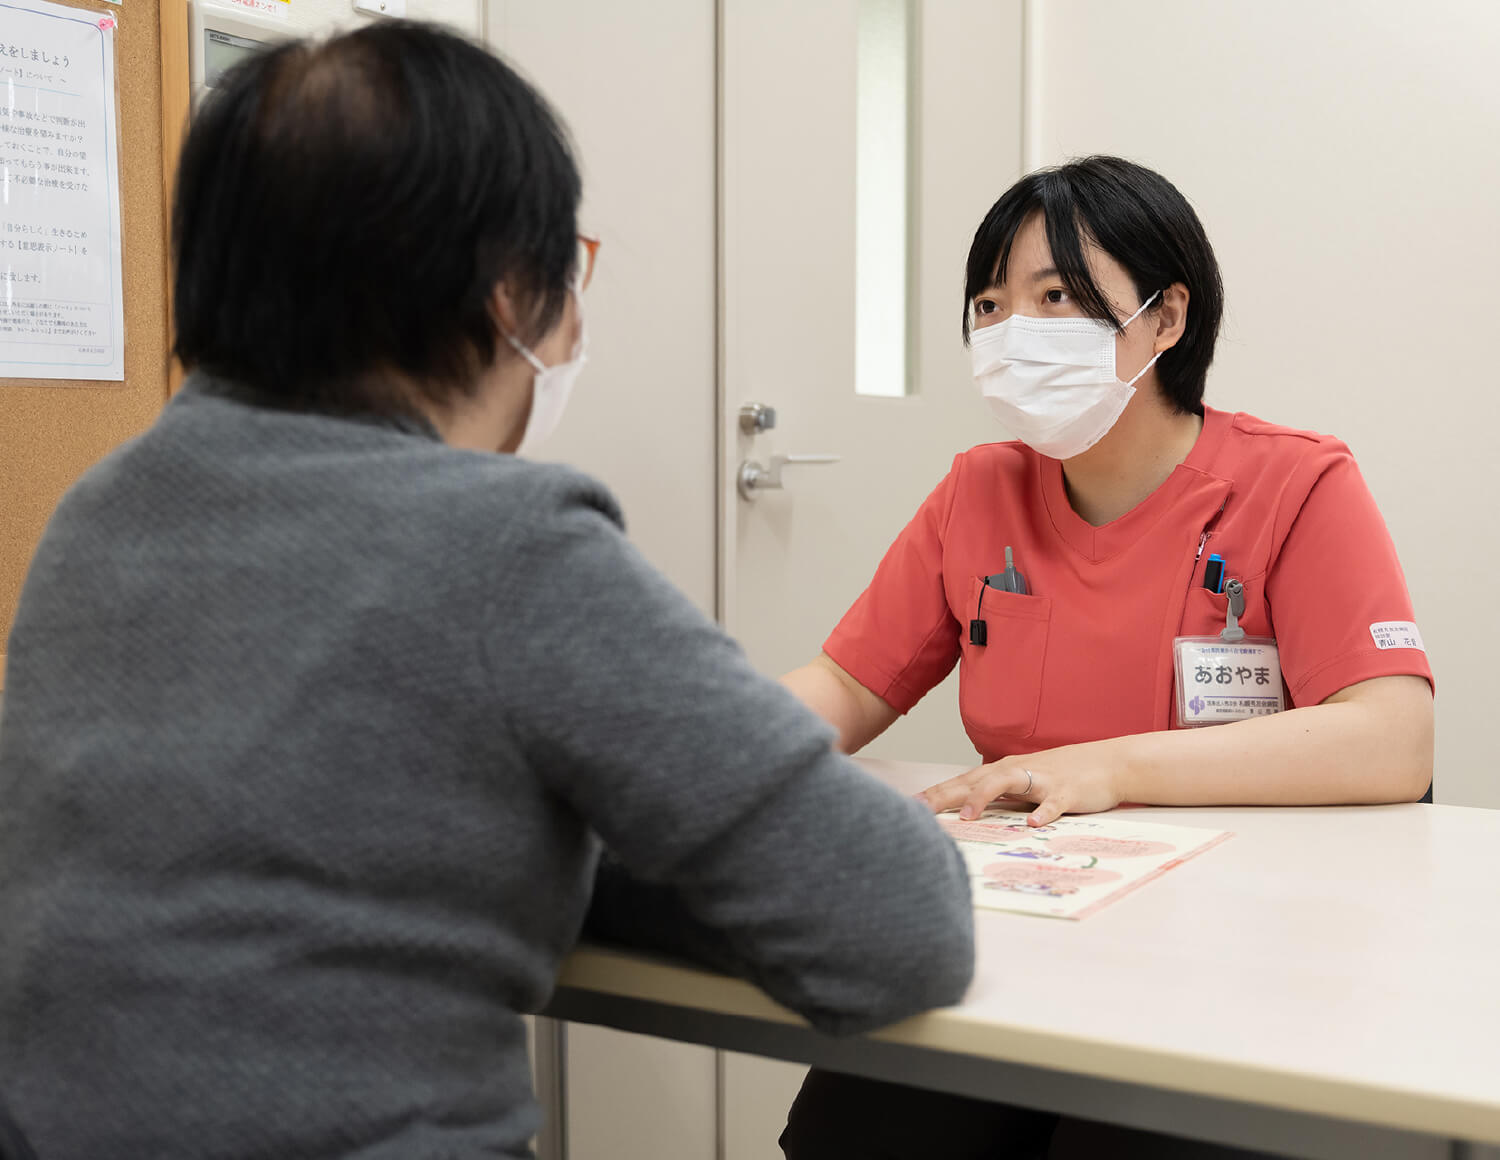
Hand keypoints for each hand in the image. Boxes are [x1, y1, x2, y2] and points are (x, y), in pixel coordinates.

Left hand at [916, 743, 1126, 826]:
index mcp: (1002, 771)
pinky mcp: (1066, 791)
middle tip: (917, 810)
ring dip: (984, 798)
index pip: (961, 782)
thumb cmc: (1061, 776)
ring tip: (966, 817)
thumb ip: (999, 797)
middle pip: (973, 781)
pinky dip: (1042, 812)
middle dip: (944, 795)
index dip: (934, 793)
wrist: (1108, 763)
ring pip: (1006, 784)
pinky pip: (1052, 803)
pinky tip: (1032, 824)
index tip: (907, 805)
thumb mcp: (1024, 785)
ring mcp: (1041, 779)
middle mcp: (1015, 771)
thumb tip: (968, 814)